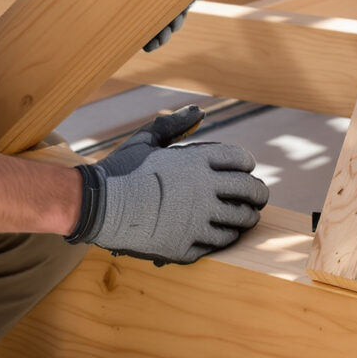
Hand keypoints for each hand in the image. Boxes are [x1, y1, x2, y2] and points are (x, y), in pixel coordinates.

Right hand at [65, 106, 268, 264]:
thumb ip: (175, 124)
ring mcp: (197, 220)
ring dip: (246, 218)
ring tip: (246, 217)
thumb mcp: (147, 139)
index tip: (247, 171)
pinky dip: (226, 238)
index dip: (248, 165)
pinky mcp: (187, 246)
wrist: (97, 207)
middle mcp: (204, 190)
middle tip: (258, 198)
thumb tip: (200, 111)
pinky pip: (219, 243)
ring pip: (239, 221)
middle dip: (258, 194)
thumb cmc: (121, 169)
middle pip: (249, 191)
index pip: (241, 160)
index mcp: (197, 161)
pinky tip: (224, 234)